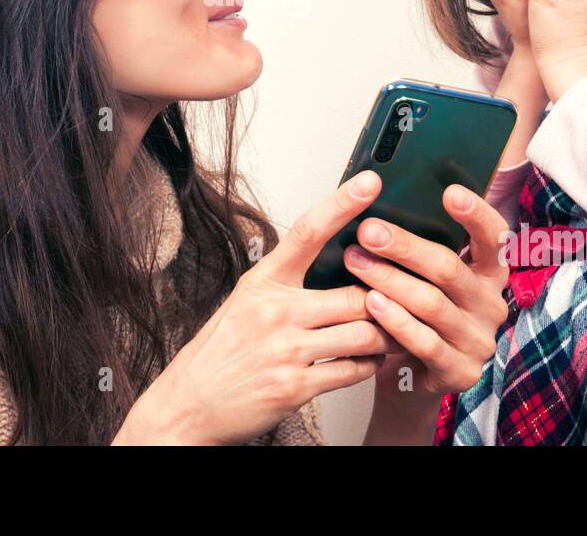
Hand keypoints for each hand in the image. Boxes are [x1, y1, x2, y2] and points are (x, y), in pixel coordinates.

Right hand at [121, 170, 402, 444]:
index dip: (342, 204)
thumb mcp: (245, 302)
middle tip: (397, 299)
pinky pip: (354, 371)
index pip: (308, 232)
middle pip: (355, 294)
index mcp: (263, 281)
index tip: (370, 182)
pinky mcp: (296, 387)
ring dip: (384, 337)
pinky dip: (369, 366)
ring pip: (364, 333)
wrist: (188, 405)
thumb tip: (337, 261)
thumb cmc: (222, 352)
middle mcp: (275, 311)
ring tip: (386, 334)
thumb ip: (287, 284)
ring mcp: (285, 350)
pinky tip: (365, 360)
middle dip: (382, 300)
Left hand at [344, 183, 509, 404]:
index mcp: (489, 274)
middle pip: (449, 268)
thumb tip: (382, 201)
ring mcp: (478, 341)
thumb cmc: (414, 314)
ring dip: (390, 280)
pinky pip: (425, 342)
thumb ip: (419, 246)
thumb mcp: (424, 278)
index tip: (450, 192)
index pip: (495, 238)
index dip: (476, 214)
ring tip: (355, 262)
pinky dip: (395, 321)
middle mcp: (491, 305)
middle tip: (367, 230)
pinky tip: (370, 303)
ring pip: (432, 303)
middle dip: (405, 246)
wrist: (410, 380)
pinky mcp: (460, 372)